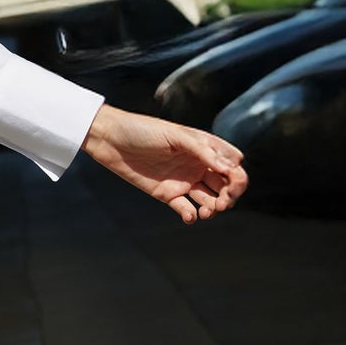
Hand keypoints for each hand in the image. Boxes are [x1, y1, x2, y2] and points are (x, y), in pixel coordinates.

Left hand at [81, 104, 247, 224]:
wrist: (109, 139)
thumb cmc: (141, 129)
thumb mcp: (173, 134)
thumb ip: (201, 150)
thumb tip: (228, 167)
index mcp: (202, 146)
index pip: (231, 163)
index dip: (237, 174)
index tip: (231, 180)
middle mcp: (196, 164)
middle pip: (225, 184)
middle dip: (230, 195)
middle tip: (223, 202)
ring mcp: (182, 180)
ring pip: (210, 199)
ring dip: (214, 208)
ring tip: (207, 212)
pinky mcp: (167, 194)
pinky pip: (186, 209)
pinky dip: (191, 215)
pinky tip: (189, 215)